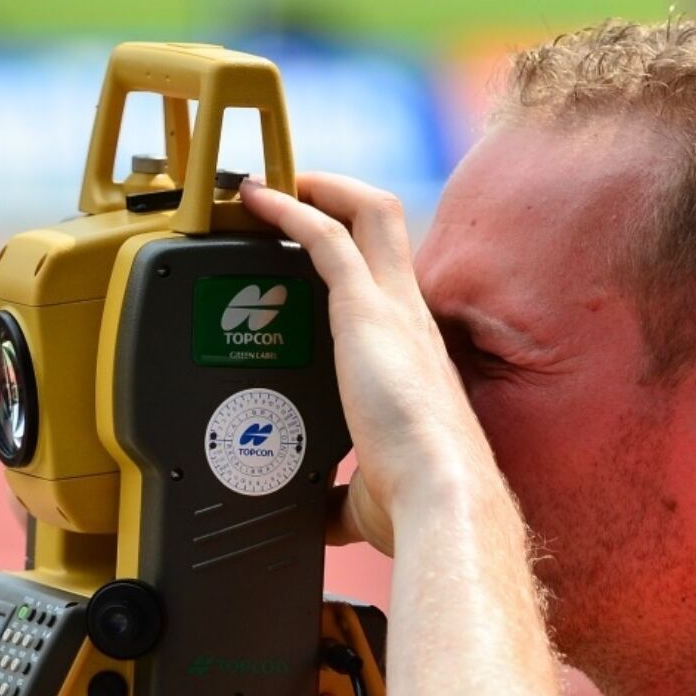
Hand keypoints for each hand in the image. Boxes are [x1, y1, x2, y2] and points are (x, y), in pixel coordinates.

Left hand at [240, 173, 503, 554]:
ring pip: (368, 213)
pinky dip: (290, 210)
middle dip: (339, 195)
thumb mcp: (365, 489)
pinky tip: (256, 199)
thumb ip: (339, 488)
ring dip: (319, 189)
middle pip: (387, 223)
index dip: (357, 251)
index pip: (391, 276)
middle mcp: (411, 317)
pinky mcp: (367, 312)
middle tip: (291, 190)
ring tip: (272, 184)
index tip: (318, 247)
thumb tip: (314, 511)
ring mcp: (393, 309)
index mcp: (414, 352)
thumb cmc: (415, 501)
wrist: (438, 498)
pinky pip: (326, 238)